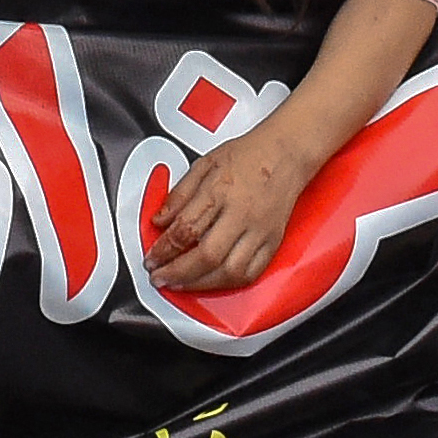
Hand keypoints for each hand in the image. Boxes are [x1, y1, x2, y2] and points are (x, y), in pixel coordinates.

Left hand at [147, 124, 315, 292]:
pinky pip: (251, 274)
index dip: (163, 249)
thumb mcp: (205, 163)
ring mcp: (260, 231)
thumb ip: (180, 194)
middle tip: (159, 278)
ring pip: (229, 271)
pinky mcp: (273, 242)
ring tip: (180, 285)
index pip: (186, 228)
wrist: (286, 152)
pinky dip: (228, 284)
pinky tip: (210, 282)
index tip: (151, 259)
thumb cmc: (246, 155)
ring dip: (200, 285)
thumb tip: (158, 221)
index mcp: (220, 190)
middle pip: (207, 256)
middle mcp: (241, 213)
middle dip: (177, 273)